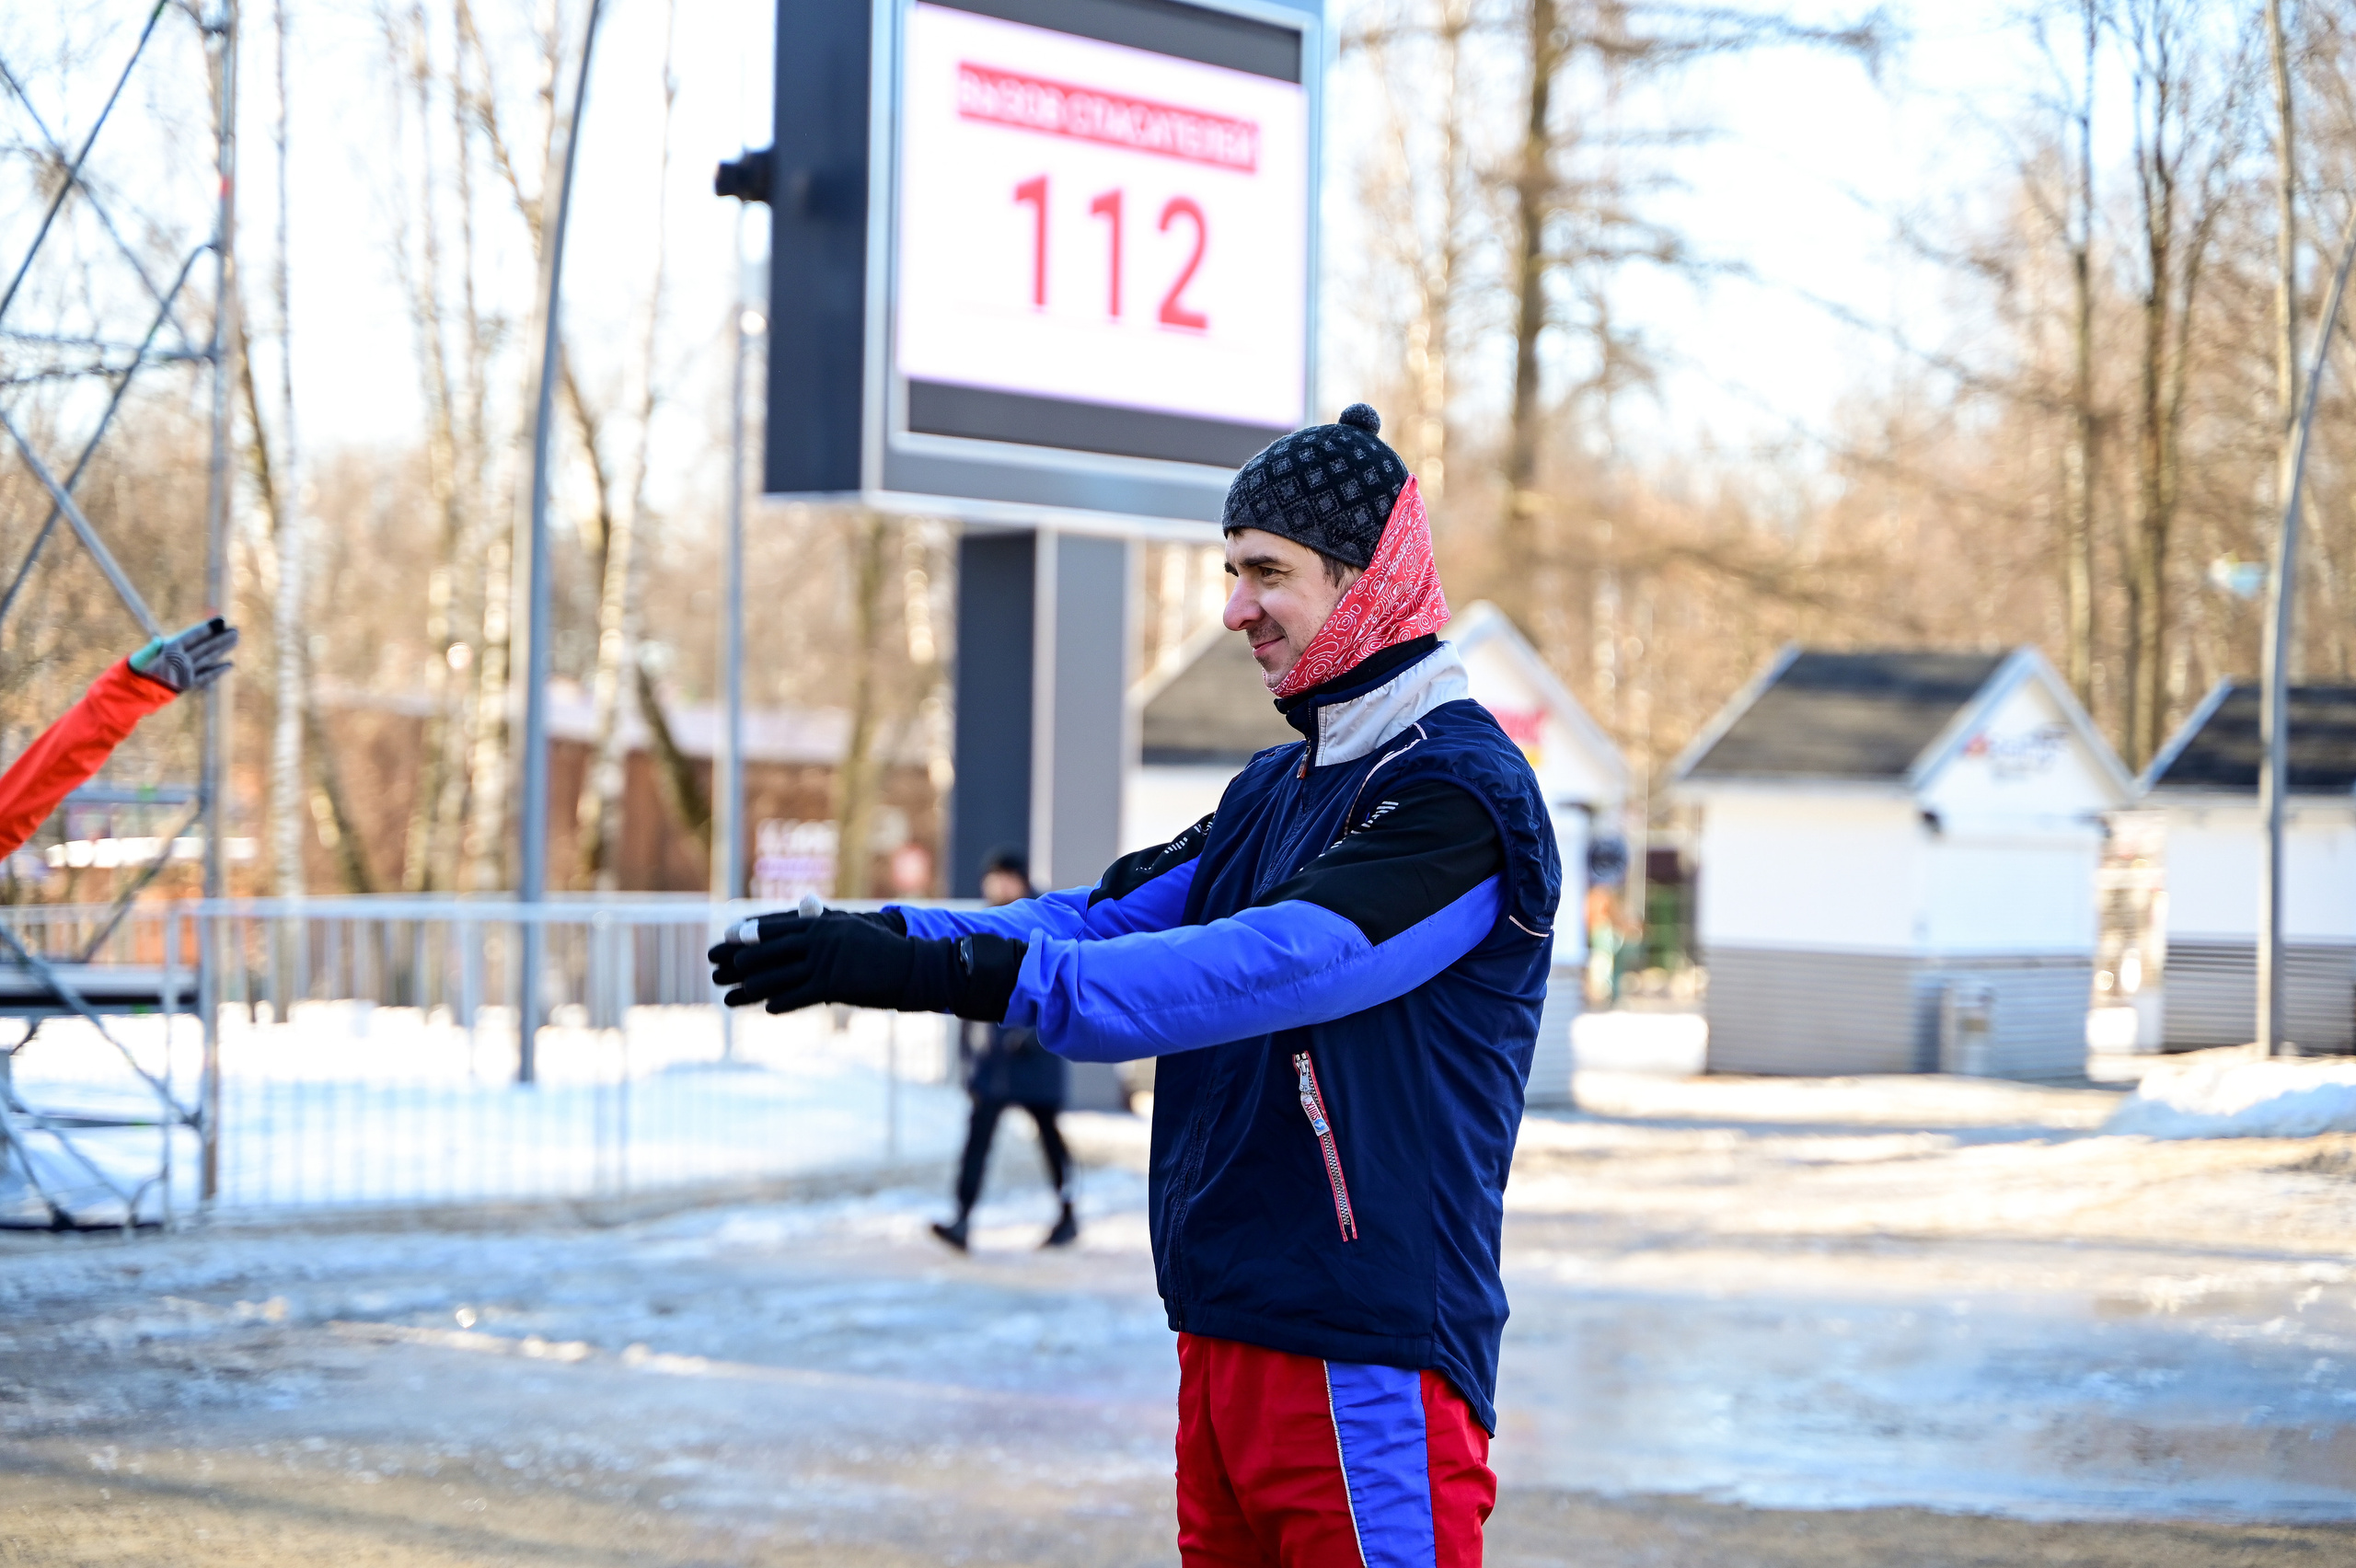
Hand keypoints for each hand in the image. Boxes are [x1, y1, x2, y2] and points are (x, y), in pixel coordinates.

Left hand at [130, 618, 238, 692]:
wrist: (134, 691)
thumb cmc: (136, 672)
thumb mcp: (141, 659)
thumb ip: (150, 651)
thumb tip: (158, 642)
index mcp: (171, 648)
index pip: (193, 636)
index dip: (206, 629)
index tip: (221, 621)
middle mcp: (181, 657)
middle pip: (205, 645)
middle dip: (220, 638)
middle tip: (236, 630)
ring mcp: (185, 670)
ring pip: (208, 657)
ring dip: (222, 649)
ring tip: (235, 640)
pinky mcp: (187, 683)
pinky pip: (205, 676)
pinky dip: (217, 671)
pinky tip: (228, 664)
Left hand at [708, 907, 905, 986]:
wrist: (911, 967)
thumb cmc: (883, 949)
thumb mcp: (852, 928)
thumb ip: (826, 922)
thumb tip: (807, 911)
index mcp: (823, 924)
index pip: (779, 927)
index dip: (752, 932)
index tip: (730, 935)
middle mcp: (820, 940)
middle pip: (773, 950)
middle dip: (745, 958)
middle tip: (723, 965)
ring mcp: (825, 962)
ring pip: (781, 975)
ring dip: (757, 985)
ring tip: (739, 991)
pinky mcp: (833, 985)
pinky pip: (799, 995)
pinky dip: (782, 1002)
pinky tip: (768, 1008)